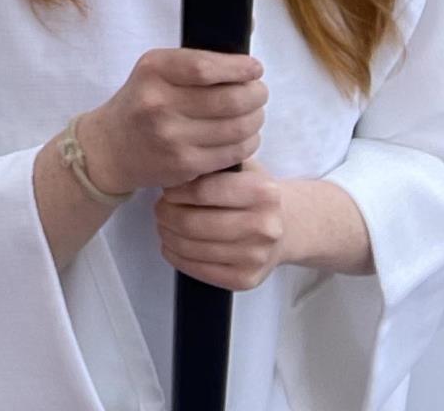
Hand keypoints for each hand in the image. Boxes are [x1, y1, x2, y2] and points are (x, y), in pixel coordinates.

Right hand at [77, 49, 265, 195]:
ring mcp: (173, 138)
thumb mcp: (155, 71)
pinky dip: (248, 143)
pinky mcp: (185, 165)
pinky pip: (231, 153)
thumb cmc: (142, 101)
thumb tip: (244, 49)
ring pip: (236, 128)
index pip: (205, 67)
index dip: (239, 68)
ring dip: (256, 119)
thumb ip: (193, 62)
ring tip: (255, 113)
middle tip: (260, 92)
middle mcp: (160, 103)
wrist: (111, 147)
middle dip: (256, 95)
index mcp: (153, 70)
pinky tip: (245, 136)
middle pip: (229, 99)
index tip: (255, 68)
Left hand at [155, 160, 285, 291]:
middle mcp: (264, 226)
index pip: (203, 191)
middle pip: (193, 223)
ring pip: (193, 248)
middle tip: (159, 208)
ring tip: (163, 225)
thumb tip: (173, 169)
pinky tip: (171, 247)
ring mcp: (257, 256)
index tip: (166, 189)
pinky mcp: (247, 279)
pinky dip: (177, 258)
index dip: (176, 191)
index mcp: (263, 191)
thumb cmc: (251, 191)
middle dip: (166, 215)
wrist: (284, 227)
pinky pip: (201, 271)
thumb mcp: (239, 166)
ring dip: (168, 236)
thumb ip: (212, 165)